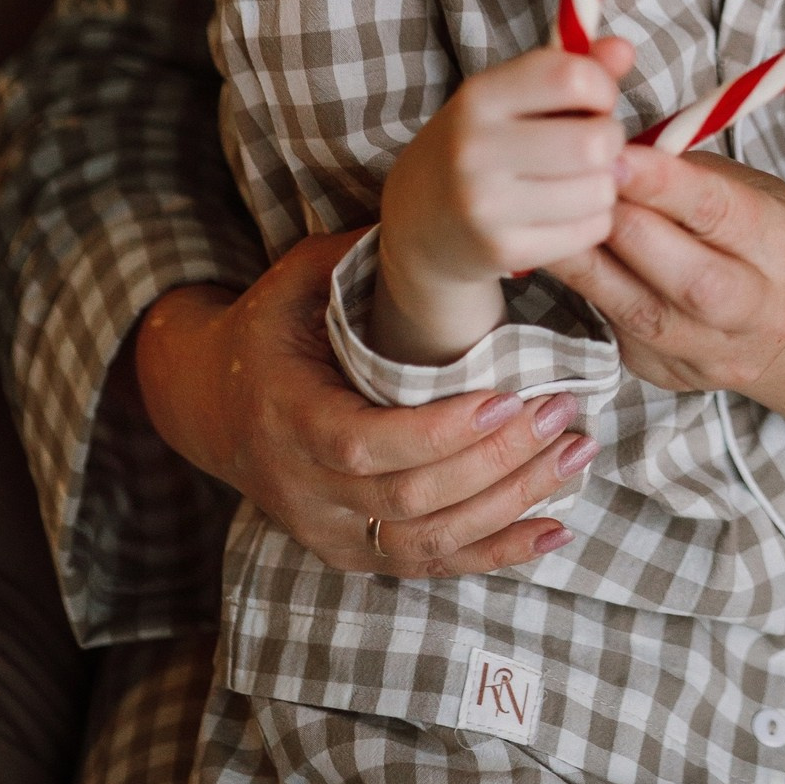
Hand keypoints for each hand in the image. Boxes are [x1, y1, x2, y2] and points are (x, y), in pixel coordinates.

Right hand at [133, 234, 597, 575]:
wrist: (209, 406)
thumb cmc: (268, 330)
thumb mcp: (297, 282)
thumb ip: (356, 260)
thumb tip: (440, 217)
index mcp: (288, 419)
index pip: (363, 445)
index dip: (439, 434)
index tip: (508, 398)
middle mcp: (305, 489)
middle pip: (409, 500)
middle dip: (496, 461)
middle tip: (561, 408)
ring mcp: (330, 532)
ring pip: (429, 541)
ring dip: (511, 502)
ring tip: (575, 451)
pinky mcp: (356, 555)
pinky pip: (432, 566)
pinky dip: (497, 552)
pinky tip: (555, 527)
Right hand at [377, 38, 632, 360]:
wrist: (420, 219)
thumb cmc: (483, 142)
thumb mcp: (514, 95)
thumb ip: (573, 66)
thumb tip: (625, 49)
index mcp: (479, 96)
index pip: (571, 78)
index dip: (601, 88)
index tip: (592, 102)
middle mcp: (476, 148)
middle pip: (595, 141)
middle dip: (609, 141)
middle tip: (591, 146)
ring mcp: (486, 205)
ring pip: (600, 189)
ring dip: (604, 184)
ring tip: (577, 179)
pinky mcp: (503, 251)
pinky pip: (590, 230)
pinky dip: (592, 220)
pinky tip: (565, 213)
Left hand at [557, 150, 784, 503]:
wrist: (782, 315)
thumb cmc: (752, 233)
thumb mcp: (741, 189)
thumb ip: (687, 177)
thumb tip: (613, 154)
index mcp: (784, 247)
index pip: (721, 214)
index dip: (664, 185)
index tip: (616, 156)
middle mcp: (761, 310)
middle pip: (692, 281)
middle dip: (630, 232)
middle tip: (583, 191)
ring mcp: (717, 354)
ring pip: (647, 317)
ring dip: (593, 269)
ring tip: (555, 227)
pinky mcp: (673, 376)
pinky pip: (623, 336)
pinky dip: (591, 297)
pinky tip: (567, 266)